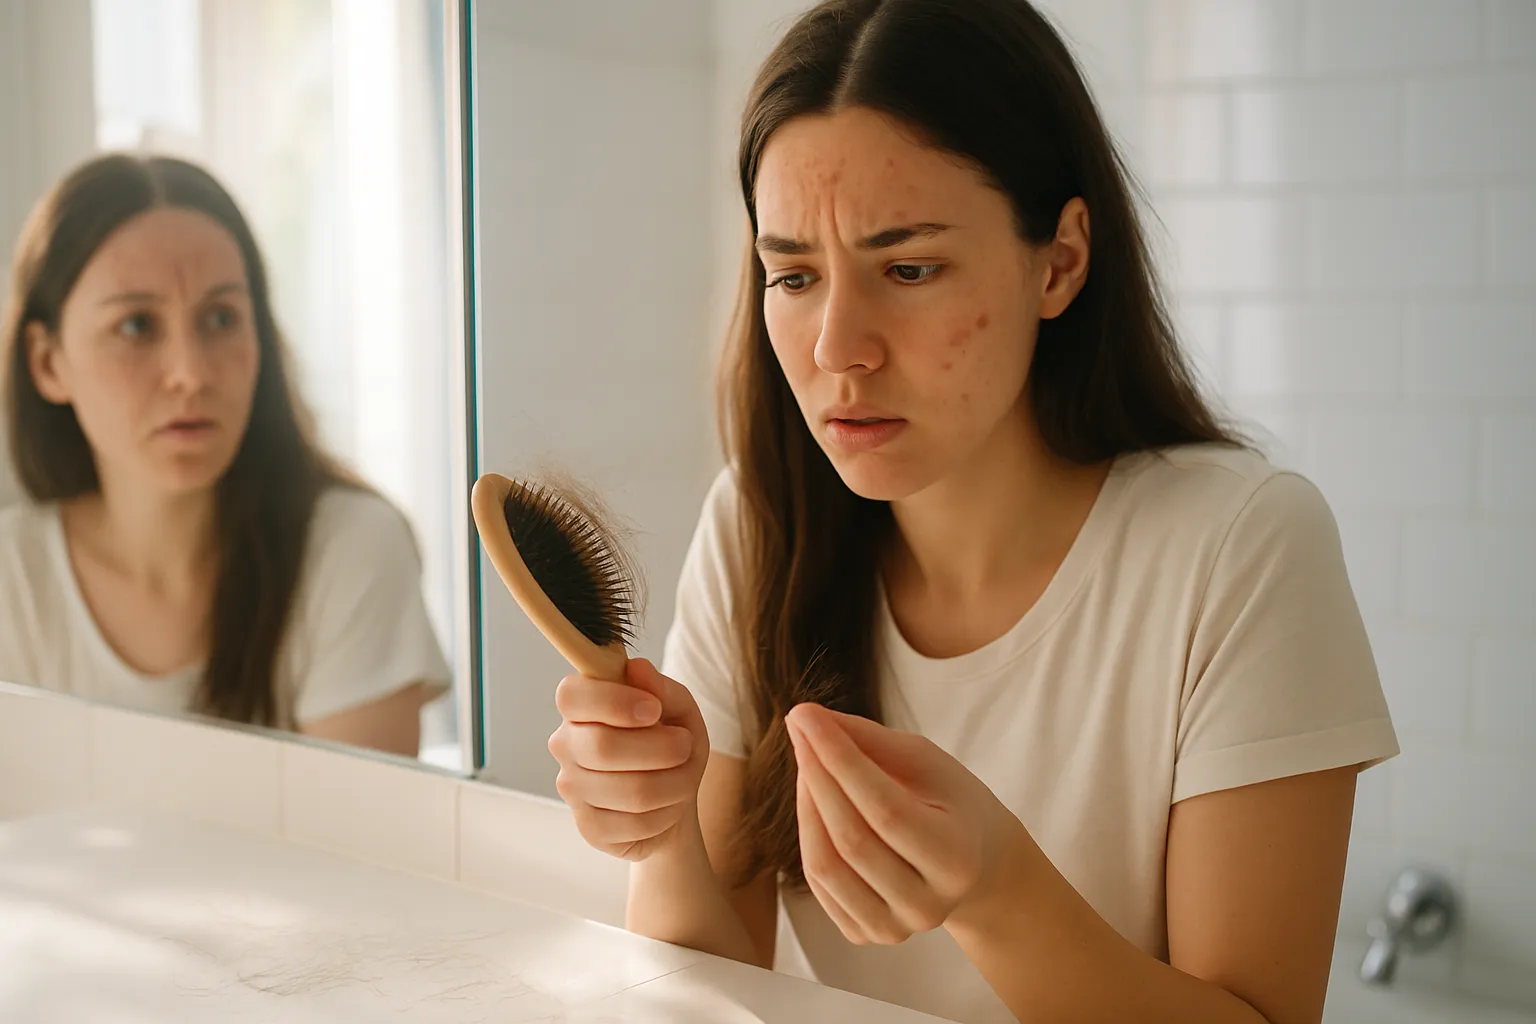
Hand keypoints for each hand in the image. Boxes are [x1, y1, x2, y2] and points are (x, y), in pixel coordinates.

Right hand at [547, 658, 710, 861]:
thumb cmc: (670, 742)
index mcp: (581, 707)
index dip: (614, 701)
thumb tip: (637, 668)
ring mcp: (573, 789)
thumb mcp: (680, 710)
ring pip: (631, 790)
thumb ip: (663, 689)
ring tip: (684, 777)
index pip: (571, 696)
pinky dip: (668, 812)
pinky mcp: (589, 828)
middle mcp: (566, 745)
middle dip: (661, 748)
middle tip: (684, 746)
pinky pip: (637, 823)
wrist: (673, 797)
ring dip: (676, 783)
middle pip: (603, 747)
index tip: (653, 709)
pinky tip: (667, 804)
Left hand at [785, 702, 1029, 945]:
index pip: (885, 808)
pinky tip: (815, 799)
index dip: (840, 760)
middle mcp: (927, 906)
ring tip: (808, 760)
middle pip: (852, 838)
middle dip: (817, 774)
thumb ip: (871, 741)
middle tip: (800, 725)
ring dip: (806, 804)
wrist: (974, 865)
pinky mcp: (864, 934)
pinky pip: (819, 882)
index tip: (806, 715)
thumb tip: (808, 719)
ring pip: (826, 866)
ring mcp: (894, 928)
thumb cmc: (951, 804)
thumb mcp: (928, 763)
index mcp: (956, 860)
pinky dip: (809, 833)